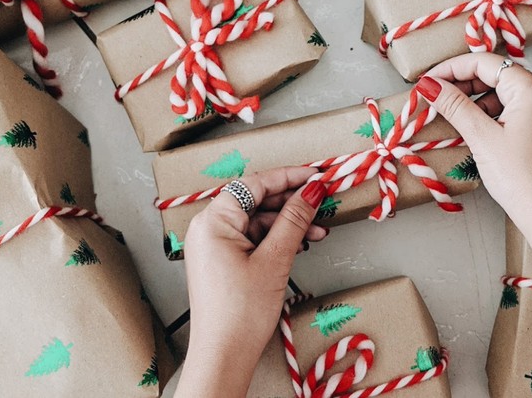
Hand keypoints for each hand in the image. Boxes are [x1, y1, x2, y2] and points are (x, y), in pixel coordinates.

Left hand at [175, 167, 328, 397]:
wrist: (224, 355)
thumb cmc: (240, 312)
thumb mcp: (275, 259)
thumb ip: (294, 220)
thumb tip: (312, 191)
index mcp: (213, 221)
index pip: (254, 184)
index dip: (288, 177)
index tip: (316, 176)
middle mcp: (209, 228)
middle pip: (256, 201)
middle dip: (292, 203)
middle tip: (322, 201)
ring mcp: (215, 246)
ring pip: (258, 221)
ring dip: (289, 224)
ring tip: (319, 231)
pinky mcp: (223, 261)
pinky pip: (253, 239)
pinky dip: (277, 239)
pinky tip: (301, 244)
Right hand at [416, 53, 531, 221]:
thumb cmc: (522, 177)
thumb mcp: (482, 137)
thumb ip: (454, 106)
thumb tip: (430, 85)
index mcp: (530, 88)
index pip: (484, 62)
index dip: (451, 68)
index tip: (427, 81)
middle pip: (492, 73)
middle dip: (460, 83)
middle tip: (432, 97)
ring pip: (497, 92)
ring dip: (470, 100)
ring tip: (446, 114)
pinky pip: (505, 109)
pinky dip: (484, 113)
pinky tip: (467, 127)